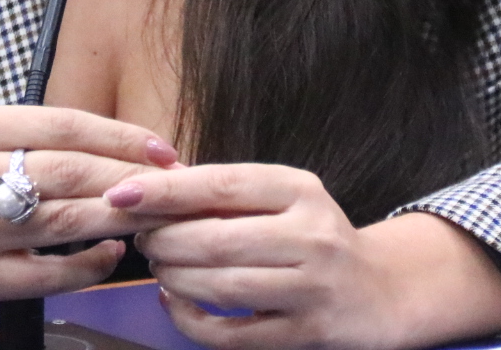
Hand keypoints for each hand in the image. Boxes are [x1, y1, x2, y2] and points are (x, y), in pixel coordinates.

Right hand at [0, 106, 179, 306]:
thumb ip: (39, 138)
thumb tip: (123, 148)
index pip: (66, 125)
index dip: (122, 137)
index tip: (162, 150)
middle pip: (71, 171)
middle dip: (132, 178)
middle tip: (173, 186)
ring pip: (66, 220)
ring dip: (122, 218)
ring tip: (156, 215)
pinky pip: (49, 273)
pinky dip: (90, 263)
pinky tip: (112, 252)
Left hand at [108, 165, 500, 348]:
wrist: (380, 290)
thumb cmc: (313, 237)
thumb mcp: (281, 197)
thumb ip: (219, 186)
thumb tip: (151, 167)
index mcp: (300, 190)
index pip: (220, 185)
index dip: (163, 191)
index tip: (120, 193)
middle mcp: (311, 235)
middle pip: (214, 239)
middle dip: (163, 240)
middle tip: (143, 238)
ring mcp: (311, 288)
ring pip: (220, 286)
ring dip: (174, 277)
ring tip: (160, 266)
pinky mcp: (307, 333)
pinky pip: (232, 334)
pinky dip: (191, 319)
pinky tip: (177, 301)